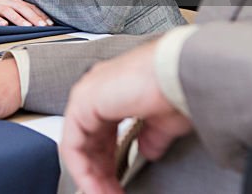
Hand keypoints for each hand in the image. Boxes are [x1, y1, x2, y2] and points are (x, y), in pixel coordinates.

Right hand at [0, 0, 52, 26]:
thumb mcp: (9, 1)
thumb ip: (21, 9)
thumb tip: (37, 19)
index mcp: (15, 0)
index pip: (30, 7)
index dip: (41, 15)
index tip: (51, 23)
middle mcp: (8, 2)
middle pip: (23, 9)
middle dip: (34, 18)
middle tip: (44, 26)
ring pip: (9, 12)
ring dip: (19, 19)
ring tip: (27, 26)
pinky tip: (4, 25)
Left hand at [60, 40, 193, 193]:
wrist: (179, 70)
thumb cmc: (177, 84)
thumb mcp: (163, 120)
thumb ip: (151, 136)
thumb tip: (148, 151)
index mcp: (114, 89)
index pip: (103, 133)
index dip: (111, 162)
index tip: (120, 184)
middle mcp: (97, 89)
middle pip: (89, 140)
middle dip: (101, 172)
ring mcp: (87, 94)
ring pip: (78, 145)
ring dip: (91, 175)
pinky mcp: (82, 103)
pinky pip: (72, 144)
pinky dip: (83, 169)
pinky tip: (95, 186)